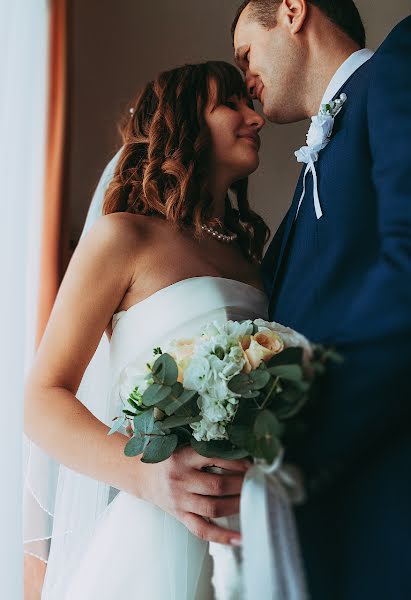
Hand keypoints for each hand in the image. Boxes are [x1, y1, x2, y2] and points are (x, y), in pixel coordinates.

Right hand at [136, 447, 250, 545]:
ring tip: (251, 500)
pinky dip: (222, 536)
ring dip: (237, 505)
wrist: (142, 475)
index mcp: (183, 457)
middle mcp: (181, 479)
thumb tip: (239, 452)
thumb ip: (206, 449)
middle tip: (255, 482)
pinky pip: (202, 530)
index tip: (252, 464)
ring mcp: (180, 500)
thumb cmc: (169, 457)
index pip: (214, 458)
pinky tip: (240, 538)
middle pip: (217, 486)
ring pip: (213, 508)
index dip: (236, 462)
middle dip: (241, 485)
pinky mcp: (180, 516)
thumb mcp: (183, 446)